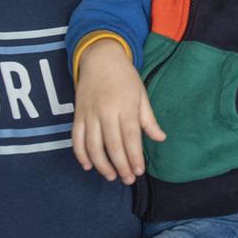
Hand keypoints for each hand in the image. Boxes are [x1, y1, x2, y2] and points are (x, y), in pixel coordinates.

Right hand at [71, 39, 165, 184]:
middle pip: (113, 145)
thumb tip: (160, 138)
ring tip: (111, 176)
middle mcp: (106, 111)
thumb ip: (148, 119)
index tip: (139, 171)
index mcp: (126, 105)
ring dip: (102, 164)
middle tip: (128, 179)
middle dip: (121, 165)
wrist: (100, 57)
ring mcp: (90, 113)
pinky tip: (88, 165)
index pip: (131, 137)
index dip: (135, 156)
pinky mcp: (77, 114)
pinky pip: (76, 138)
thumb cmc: (124, 76)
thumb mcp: (141, 94)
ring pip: (93, 145)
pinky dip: (80, 154)